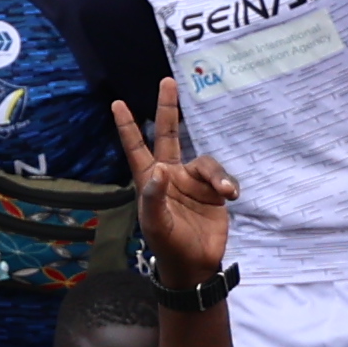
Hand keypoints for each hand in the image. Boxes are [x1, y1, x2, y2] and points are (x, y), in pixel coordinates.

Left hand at [119, 79, 237, 280]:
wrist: (195, 264)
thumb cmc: (168, 244)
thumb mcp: (156, 223)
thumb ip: (154, 197)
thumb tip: (159, 170)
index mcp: (150, 180)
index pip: (136, 148)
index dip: (128, 127)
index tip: (117, 103)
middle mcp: (170, 175)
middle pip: (168, 135)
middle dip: (168, 109)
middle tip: (167, 82)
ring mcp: (193, 182)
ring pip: (205, 162)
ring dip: (215, 174)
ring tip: (223, 191)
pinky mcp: (213, 192)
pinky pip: (222, 178)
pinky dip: (227, 183)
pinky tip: (230, 195)